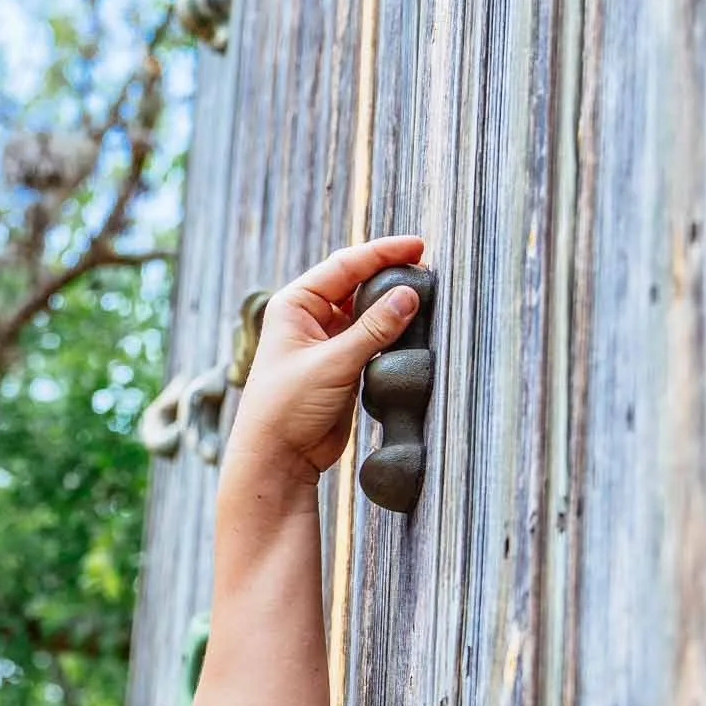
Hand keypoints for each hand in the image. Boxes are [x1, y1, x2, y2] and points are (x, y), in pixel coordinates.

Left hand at [226, 235, 428, 482]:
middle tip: (427, 271)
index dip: (382, 253)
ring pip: (366, 312)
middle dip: (389, 275)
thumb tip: (409, 294)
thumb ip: (374, 329)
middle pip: (356, 284)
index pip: (344, 265)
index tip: (418, 247)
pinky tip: (414, 328)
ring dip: (392, 306)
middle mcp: (308, 317)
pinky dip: (391, 333)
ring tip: (427, 296)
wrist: (278, 458)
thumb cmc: (287, 407)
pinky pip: (371, 339)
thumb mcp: (334, 363)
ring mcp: (326, 342)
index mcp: (295, 304)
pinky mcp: (341, 366)